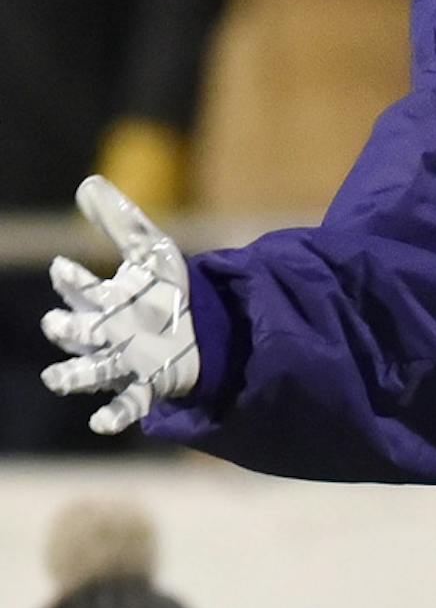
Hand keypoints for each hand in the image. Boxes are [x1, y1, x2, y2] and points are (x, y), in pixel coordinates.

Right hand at [42, 176, 199, 433]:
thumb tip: (87, 183)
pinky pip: (126, 405)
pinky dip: (112, 415)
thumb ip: (118, 221)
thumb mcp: (149, 250)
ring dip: (72, 377)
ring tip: (56, 379)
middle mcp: (107, 333)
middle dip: (65, 328)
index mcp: (103, 300)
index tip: (63, 269)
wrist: (208, 328)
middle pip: (76, 332)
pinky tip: (99, 425)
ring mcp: (124, 363)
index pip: (79, 288)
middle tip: (58, 323)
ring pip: (90, 372)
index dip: (71, 280)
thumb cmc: (168, 291)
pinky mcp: (147, 386)